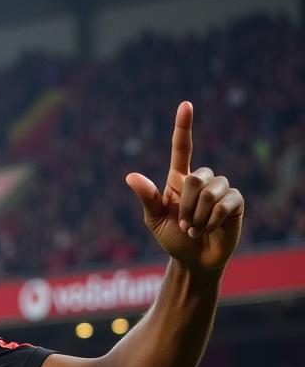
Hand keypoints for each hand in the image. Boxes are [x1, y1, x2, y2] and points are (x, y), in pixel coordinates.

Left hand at [126, 101, 243, 273]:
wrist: (193, 261)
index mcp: (178, 181)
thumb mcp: (155, 221)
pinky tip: (208, 229)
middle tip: (184, 223)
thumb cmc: (172, 239)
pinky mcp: (235, 202)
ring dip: (198, 215)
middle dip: (186, 205)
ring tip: (196, 228)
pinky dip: (212, 219)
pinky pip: (225, 202)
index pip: (182, 149)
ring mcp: (220, 190)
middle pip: (196, 176)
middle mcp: (201, 181)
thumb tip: (130, 176)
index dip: (183, 128)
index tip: (185, 105)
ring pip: (210, 190)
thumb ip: (147, 198)